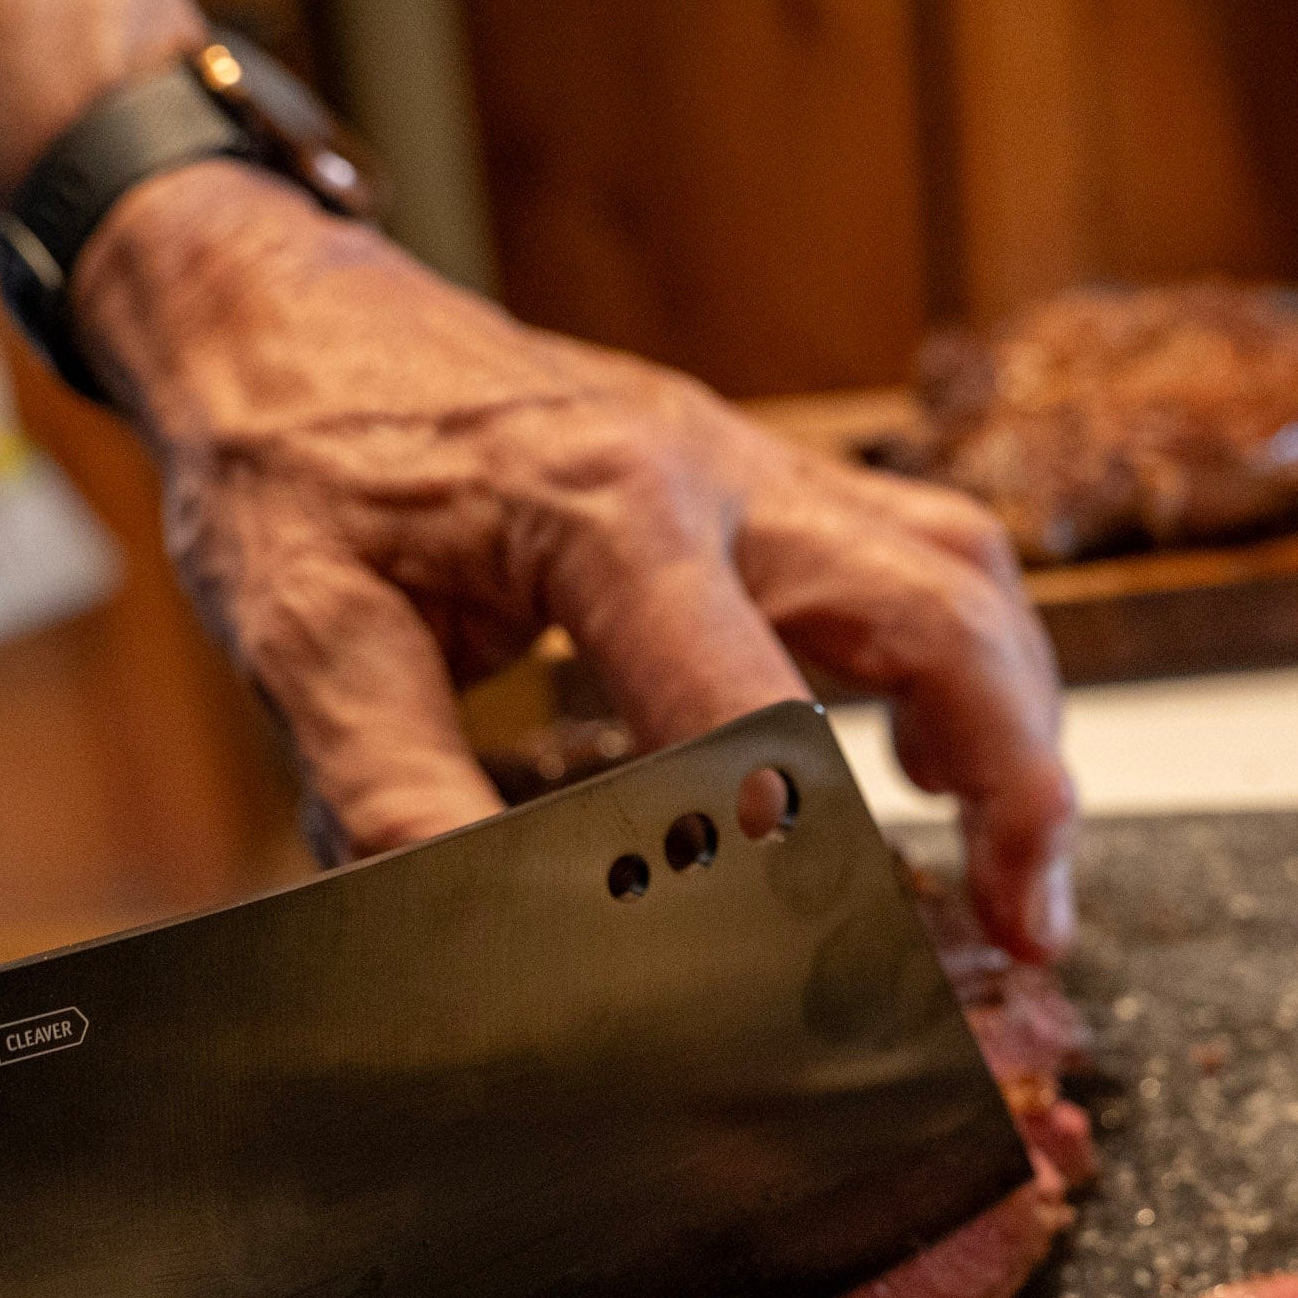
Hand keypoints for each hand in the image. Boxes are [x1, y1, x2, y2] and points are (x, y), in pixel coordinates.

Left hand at [74, 162, 1076, 960]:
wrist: (275, 314)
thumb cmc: (289, 458)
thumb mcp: (306, 637)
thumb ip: (394, 797)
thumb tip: (469, 939)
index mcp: (609, 513)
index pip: (760, 719)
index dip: (808, 870)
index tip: (842, 984)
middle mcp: (712, 469)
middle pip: (943, 609)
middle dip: (1013, 777)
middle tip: (1022, 925)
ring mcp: (741, 460)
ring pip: (958, 567)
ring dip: (1012, 713)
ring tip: (1016, 860)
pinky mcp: (739, 474)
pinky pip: (905, 550)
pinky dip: (957, 656)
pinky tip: (931, 749)